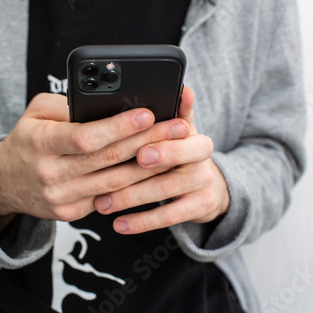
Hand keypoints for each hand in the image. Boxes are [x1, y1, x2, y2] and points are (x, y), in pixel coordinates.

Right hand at [0, 93, 190, 234]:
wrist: (4, 182)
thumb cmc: (26, 139)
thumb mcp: (36, 112)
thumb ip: (67, 105)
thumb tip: (108, 103)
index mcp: (40, 143)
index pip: (86, 137)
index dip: (119, 127)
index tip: (147, 113)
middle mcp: (50, 174)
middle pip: (108, 160)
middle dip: (147, 141)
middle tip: (177, 128)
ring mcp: (60, 198)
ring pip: (114, 183)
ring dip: (149, 166)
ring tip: (175, 149)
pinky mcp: (69, 213)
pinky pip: (107, 198)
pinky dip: (132, 185)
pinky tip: (153, 171)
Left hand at [94, 87, 229, 233]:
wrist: (208, 186)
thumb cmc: (179, 154)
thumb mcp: (178, 131)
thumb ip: (173, 112)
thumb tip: (182, 88)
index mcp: (192, 131)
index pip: (181, 126)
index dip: (163, 132)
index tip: (143, 140)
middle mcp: (202, 155)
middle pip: (184, 154)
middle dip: (159, 156)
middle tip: (136, 159)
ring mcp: (203, 181)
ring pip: (167, 188)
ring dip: (133, 195)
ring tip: (103, 202)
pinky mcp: (200, 206)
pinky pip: (170, 216)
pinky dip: (142, 221)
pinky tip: (119, 224)